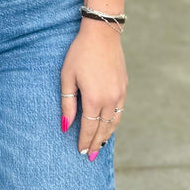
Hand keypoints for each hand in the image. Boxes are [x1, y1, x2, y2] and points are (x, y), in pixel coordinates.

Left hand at [60, 20, 126, 160]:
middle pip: (103, 129)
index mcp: (94, 99)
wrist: (102, 33)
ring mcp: (120, 93)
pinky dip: (114, 122)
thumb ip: (68, 104)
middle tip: (91, 156)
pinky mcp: (124, 86)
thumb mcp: (67, 77)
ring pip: (114, 122)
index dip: (85, 141)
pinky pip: (120, 111)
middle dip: (96, 143)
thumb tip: (65, 126)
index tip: (81, 152)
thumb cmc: (79, 54)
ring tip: (101, 145)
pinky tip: (109, 125)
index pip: (89, 128)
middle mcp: (110, 100)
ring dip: (107, 135)